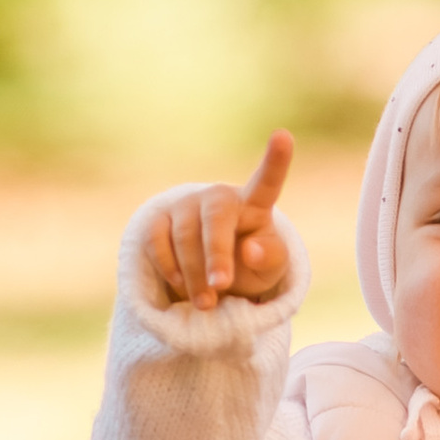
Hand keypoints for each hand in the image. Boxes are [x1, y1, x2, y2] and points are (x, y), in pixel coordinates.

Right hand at [145, 132, 294, 309]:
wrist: (211, 271)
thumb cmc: (251, 262)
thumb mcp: (271, 268)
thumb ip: (269, 257)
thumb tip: (249, 249)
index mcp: (254, 204)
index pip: (267, 181)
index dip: (276, 160)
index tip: (284, 136)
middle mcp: (218, 197)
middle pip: (215, 220)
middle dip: (216, 255)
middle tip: (221, 287)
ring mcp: (185, 204)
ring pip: (184, 237)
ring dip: (194, 275)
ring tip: (206, 303)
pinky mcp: (158, 218)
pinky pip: (156, 242)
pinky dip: (168, 267)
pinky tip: (180, 284)